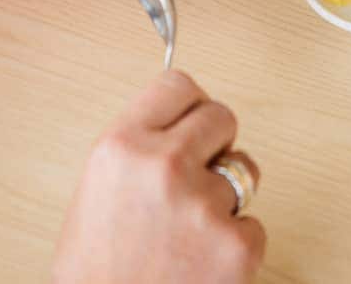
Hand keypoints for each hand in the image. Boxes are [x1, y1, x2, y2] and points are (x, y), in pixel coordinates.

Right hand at [53, 71, 264, 283]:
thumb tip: (179, 123)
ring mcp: (203, 204)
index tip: (190, 122)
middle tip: (200, 174)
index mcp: (121, 147)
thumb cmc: (96, 274)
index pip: (177, 85)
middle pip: (220, 116)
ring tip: (191, 232)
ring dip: (228, 196)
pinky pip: (254, 225)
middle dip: (216, 144)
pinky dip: (237, 245)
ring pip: (244, 171)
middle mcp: (162, 165)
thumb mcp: (98, 190)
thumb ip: (137, 150)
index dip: (188, 107)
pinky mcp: (236, 245)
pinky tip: (202, 265)